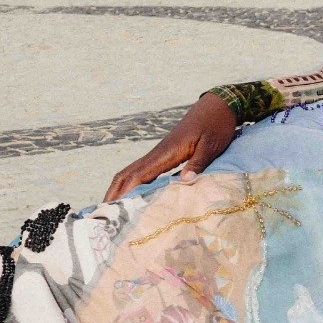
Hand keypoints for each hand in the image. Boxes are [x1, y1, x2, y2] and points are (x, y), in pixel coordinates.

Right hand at [105, 93, 238, 200]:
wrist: (217, 107)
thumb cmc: (216, 125)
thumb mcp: (211, 146)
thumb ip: (198, 163)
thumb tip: (184, 182)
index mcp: (167, 151)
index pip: (139, 174)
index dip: (126, 192)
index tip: (115, 209)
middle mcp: (158, 153)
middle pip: (127, 173)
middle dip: (113, 193)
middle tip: (104, 215)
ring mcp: (159, 153)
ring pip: (131, 171)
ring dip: (119, 188)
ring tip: (112, 209)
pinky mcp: (164, 154)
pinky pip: (142, 171)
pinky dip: (131, 184)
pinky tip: (133, 196)